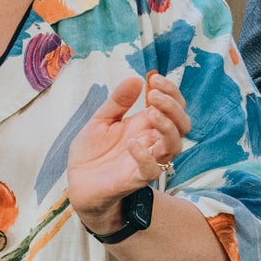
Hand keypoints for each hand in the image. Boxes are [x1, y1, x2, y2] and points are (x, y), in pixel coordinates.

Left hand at [67, 72, 188, 230]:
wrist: (78, 182)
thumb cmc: (92, 151)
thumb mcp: (100, 120)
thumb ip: (117, 102)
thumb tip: (136, 78)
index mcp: (146, 126)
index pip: (172, 107)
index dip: (170, 92)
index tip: (155, 79)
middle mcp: (153, 142)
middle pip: (182, 124)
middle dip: (173, 107)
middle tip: (154, 94)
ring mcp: (148, 160)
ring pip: (175, 146)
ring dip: (167, 126)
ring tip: (150, 112)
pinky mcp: (137, 179)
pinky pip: (152, 169)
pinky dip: (145, 155)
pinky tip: (132, 143)